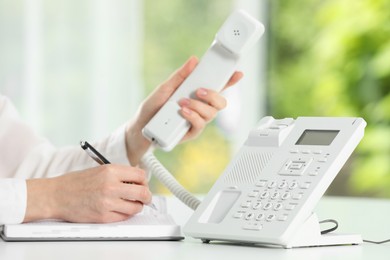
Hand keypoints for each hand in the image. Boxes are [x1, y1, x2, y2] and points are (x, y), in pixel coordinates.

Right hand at [24, 165, 151, 222]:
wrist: (56, 195)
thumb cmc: (76, 183)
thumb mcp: (100, 170)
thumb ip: (119, 174)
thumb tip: (138, 180)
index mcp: (110, 171)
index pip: (140, 175)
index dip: (144, 181)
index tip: (143, 184)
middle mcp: (111, 186)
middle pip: (142, 192)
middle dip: (146, 196)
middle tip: (145, 197)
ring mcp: (107, 202)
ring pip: (136, 207)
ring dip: (137, 206)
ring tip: (131, 204)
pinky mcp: (103, 216)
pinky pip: (124, 217)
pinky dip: (125, 214)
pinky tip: (120, 209)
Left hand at [125, 56, 242, 164]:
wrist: (141, 126)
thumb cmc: (153, 107)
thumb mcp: (165, 87)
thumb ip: (180, 75)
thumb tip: (194, 60)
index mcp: (196, 94)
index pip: (217, 87)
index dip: (230, 80)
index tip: (237, 73)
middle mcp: (200, 107)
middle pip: (220, 102)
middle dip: (214, 95)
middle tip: (200, 90)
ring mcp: (197, 120)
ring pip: (211, 114)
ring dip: (198, 106)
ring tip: (182, 103)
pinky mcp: (191, 132)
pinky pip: (200, 125)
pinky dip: (193, 117)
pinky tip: (183, 112)